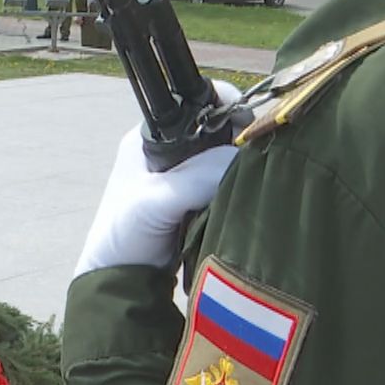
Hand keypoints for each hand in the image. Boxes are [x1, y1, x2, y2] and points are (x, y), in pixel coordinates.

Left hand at [73, 83, 242, 277]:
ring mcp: (186, 177)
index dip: (228, 107)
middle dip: (242, 140)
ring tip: (261, 179)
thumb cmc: (125, 233)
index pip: (197, 104)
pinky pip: (229, 185)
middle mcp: (171, 150)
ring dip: (245, 167)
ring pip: (227, 159)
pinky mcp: (199, 201)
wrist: (120, 280)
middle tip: (263, 157)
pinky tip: (253, 196)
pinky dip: (242, 189)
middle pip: (219, 130)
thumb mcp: (157, 199)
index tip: (251, 126)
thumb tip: (245, 159)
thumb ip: (197, 176)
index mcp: (152, 137)